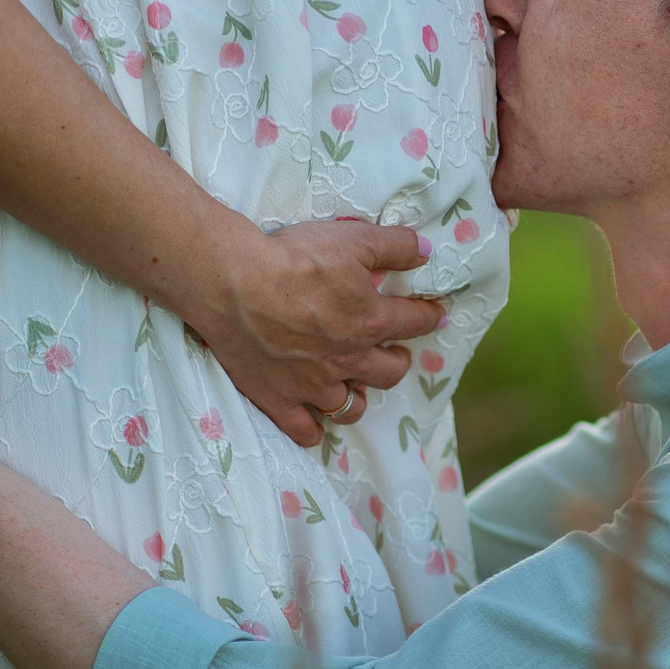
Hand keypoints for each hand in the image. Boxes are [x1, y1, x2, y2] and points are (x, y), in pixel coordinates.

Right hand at [184, 217, 446, 448]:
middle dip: (397, 361)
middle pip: (389, 373)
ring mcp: (314, 386)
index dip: (429, 316)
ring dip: (358, 397)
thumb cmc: (294, 258)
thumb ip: (394, 246)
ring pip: (351, 407)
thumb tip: (425, 252)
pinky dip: (314, 430)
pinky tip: (315, 423)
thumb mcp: (353, 238)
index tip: (435, 314)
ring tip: (355, 384)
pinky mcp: (278, 399)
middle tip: (394, 352)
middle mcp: (349, 361)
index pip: (414, 322)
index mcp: (372, 323)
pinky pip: (305, 430)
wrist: (234, 284)